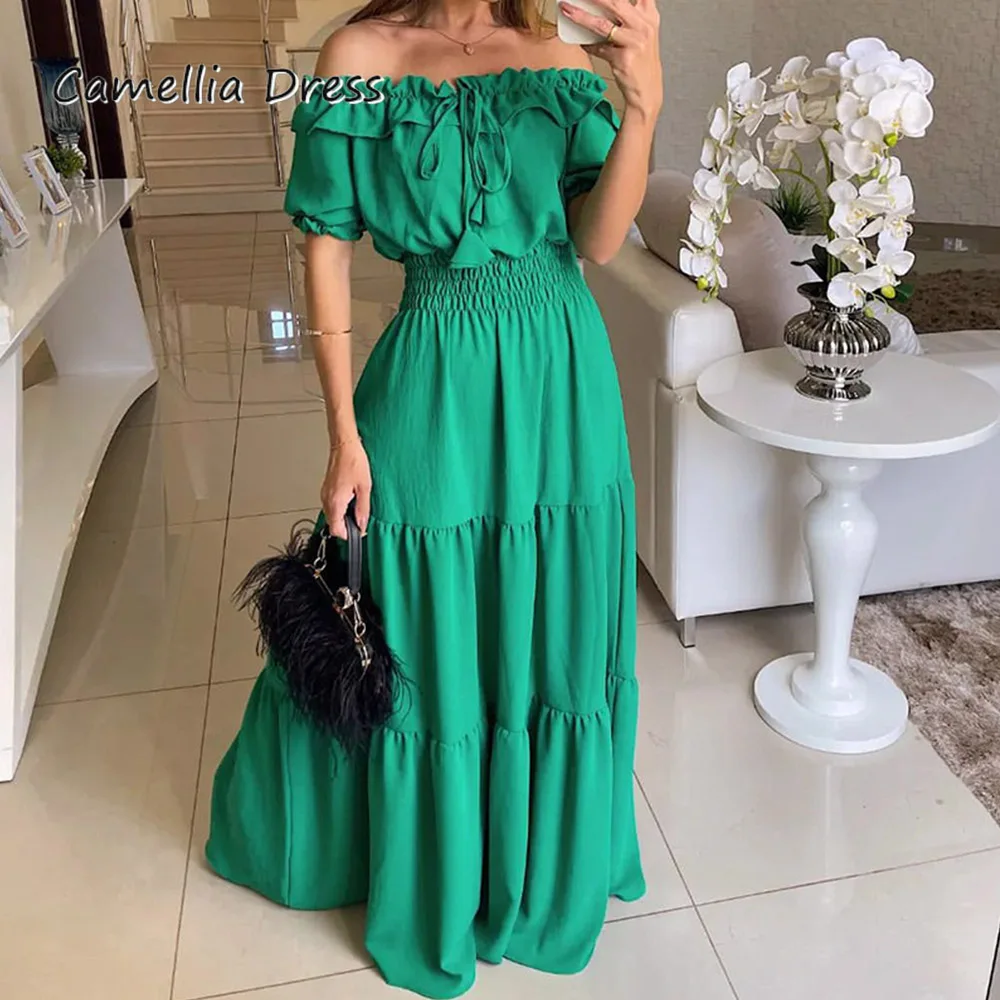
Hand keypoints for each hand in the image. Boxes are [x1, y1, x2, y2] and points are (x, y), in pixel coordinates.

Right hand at [321, 436, 371, 538]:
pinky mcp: (326, 490)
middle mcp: (327, 500)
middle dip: (346, 526)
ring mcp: (325, 494)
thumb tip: (362, 524)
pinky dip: (340, 508)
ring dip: (343, 516)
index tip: (359, 531)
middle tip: (360, 519)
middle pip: (333, 524)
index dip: (348, 535)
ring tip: (356, 506)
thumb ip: (363, 509)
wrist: (344, 446)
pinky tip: (351, 499)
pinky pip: (331, 506)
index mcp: (335, 502)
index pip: (336, 530)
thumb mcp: (365, 488)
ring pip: (332, 515)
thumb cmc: (354, 462)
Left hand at [561, 0, 662, 120]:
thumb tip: (596, 7)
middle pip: (616, 2)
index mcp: (648, 16)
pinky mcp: (624, 58)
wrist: (647, 90)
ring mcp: (635, 41)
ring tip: (567, 10)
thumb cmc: (640, 61)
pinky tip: (581, 42)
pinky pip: (599, 49)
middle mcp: (644, 26)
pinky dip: (588, 45)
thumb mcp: (638, 34)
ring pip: (603, 24)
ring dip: (581, 16)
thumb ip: (625, 17)